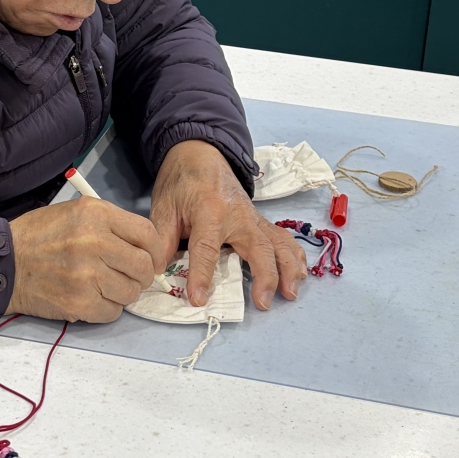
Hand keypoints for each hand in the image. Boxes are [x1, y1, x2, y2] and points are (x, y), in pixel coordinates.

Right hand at [7, 197, 164, 321]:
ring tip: (104, 286)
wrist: (4, 264)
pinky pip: (113, 311)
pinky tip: (91, 298)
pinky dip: (106, 308)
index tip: (151, 260)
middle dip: (141, 275)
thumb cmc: (39, 236)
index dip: (154, 251)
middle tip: (130, 277)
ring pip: (131, 292)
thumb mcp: (75, 212)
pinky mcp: (79, 302)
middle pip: (143, 266)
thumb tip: (144, 247)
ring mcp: (87, 275)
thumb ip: (111, 225)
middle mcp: (95, 242)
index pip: (147, 234)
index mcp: (96, 214)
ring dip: (123, 293)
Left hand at [150, 140, 306, 310]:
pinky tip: (300, 274)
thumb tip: (158, 271)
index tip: (199, 299)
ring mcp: (253, 218)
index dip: (203, 275)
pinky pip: (282, 238)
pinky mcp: (260, 221)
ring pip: (277, 244)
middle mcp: (238, 215)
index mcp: (210, 211)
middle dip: (264, 276)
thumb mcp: (164, 207)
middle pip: (257, 247)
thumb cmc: (181, 181)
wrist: (200, 154)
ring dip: (287, 269)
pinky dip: (294, 256)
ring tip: (290, 293)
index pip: (207, 248)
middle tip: (263, 303)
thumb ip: (162, 239)